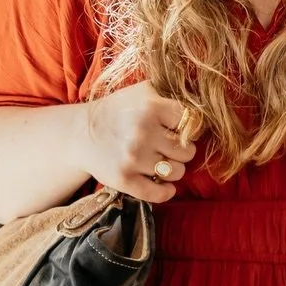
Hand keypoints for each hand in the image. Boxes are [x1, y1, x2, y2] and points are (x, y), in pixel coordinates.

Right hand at [76, 81, 197, 203]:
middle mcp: (142, 132)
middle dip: (182, 150)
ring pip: (177, 172)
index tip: (179, 131)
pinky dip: (166, 192)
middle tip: (169, 148)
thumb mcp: (143, 91)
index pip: (192, 123)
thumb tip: (204, 103)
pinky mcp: (124, 179)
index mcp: (150, 106)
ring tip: (162, 162)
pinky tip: (165, 185)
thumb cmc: (119, 111)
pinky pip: (159, 194)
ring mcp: (133, 157)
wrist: (81, 133)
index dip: (190, 128)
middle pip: (188, 151)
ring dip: (174, 170)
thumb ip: (171, 94)